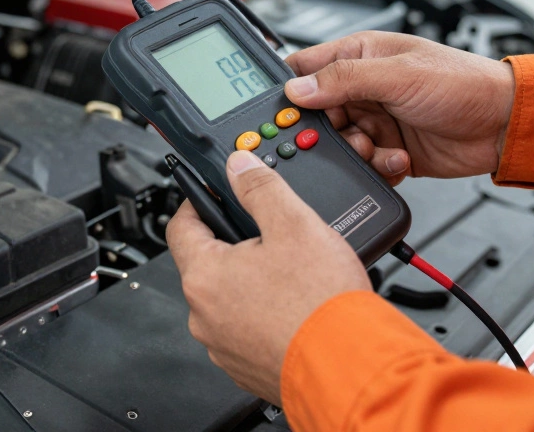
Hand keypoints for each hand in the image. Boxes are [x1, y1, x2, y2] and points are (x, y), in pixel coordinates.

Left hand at [166, 150, 369, 403]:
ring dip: (253, 282)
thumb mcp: (294, 224)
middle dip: (236, 244)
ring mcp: (224, 347)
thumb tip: (239, 165)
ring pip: (230, 299)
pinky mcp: (247, 368)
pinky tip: (297, 308)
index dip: (199, 201)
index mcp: (204, 276)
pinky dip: (267, 316)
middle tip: (273, 236)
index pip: (180, 225)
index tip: (217, 193)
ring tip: (294, 276)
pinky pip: (248, 331)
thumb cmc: (321, 304)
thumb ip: (260, 187)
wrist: (352, 367)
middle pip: (208, 263)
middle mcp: (204, 316)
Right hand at [285, 31, 514, 183]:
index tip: (285, 113)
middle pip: (317, 115)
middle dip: (327, 132)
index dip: (290, 90)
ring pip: (340, 144)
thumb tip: (296, 88)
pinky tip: (400, 158)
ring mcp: (377, 119)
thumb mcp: (398, 75)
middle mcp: (364, 87)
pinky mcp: (389, 149)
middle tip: (347, 135)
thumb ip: (343, 80)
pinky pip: (365, 165)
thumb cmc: (464, 83)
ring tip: (379, 147)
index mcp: (360, 55)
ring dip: (356, 152)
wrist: (504, 125)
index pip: (305, 68)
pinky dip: (378, 167)